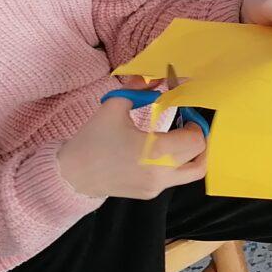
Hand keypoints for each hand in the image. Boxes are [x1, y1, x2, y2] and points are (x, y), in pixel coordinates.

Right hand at [57, 96, 207, 199]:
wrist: (71, 174)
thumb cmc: (93, 139)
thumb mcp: (114, 106)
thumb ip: (138, 87)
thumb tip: (156, 76)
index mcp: (154, 152)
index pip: (196, 142)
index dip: (196, 125)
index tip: (186, 114)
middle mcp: (160, 174)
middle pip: (200, 161)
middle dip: (199, 140)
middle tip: (188, 125)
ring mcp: (155, 188)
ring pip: (191, 175)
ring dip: (193, 156)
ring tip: (180, 139)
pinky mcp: (149, 194)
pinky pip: (174, 180)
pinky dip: (177, 164)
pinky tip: (161, 150)